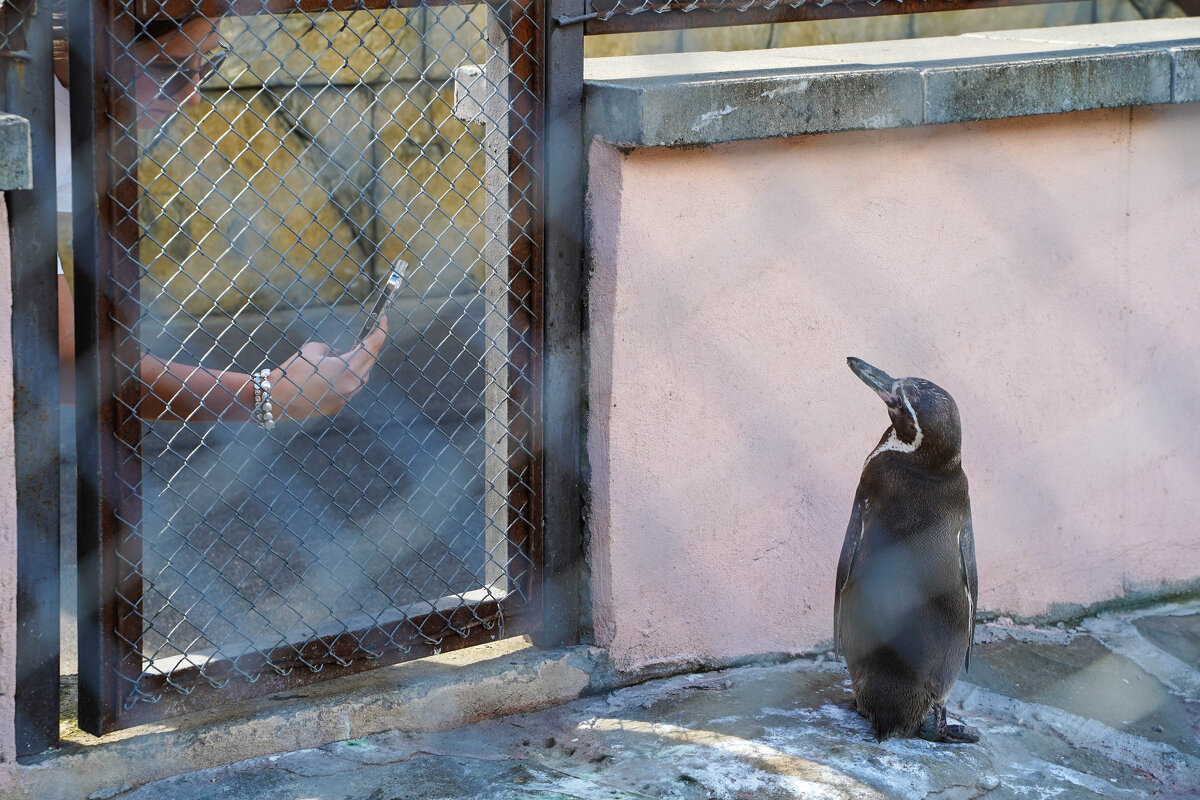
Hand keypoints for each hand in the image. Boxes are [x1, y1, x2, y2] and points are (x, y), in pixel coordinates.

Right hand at [266, 317, 387, 419]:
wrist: (276, 399)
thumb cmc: (293, 372)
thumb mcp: (313, 350)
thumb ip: (331, 349)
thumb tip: (337, 354)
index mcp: (348, 370)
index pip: (372, 347)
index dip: (380, 332)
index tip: (384, 319)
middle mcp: (352, 386)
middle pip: (370, 362)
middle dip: (370, 347)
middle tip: (367, 334)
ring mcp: (346, 398)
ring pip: (361, 377)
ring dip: (358, 363)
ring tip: (350, 352)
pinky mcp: (337, 406)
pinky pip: (349, 388)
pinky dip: (347, 377)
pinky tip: (335, 371)